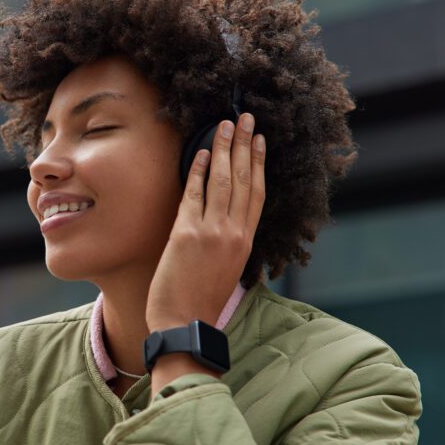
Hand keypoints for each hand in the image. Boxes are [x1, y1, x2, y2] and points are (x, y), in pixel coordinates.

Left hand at [146, 113, 265, 333]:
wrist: (184, 326)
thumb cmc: (199, 303)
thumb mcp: (224, 271)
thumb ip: (227, 244)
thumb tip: (223, 223)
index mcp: (245, 242)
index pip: (256, 194)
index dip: (259, 164)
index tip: (260, 141)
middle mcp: (234, 233)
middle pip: (244, 179)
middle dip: (245, 145)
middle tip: (246, 118)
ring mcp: (212, 232)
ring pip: (223, 181)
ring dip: (224, 148)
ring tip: (225, 124)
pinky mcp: (187, 234)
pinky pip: (194, 194)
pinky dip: (198, 170)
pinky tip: (200, 151)